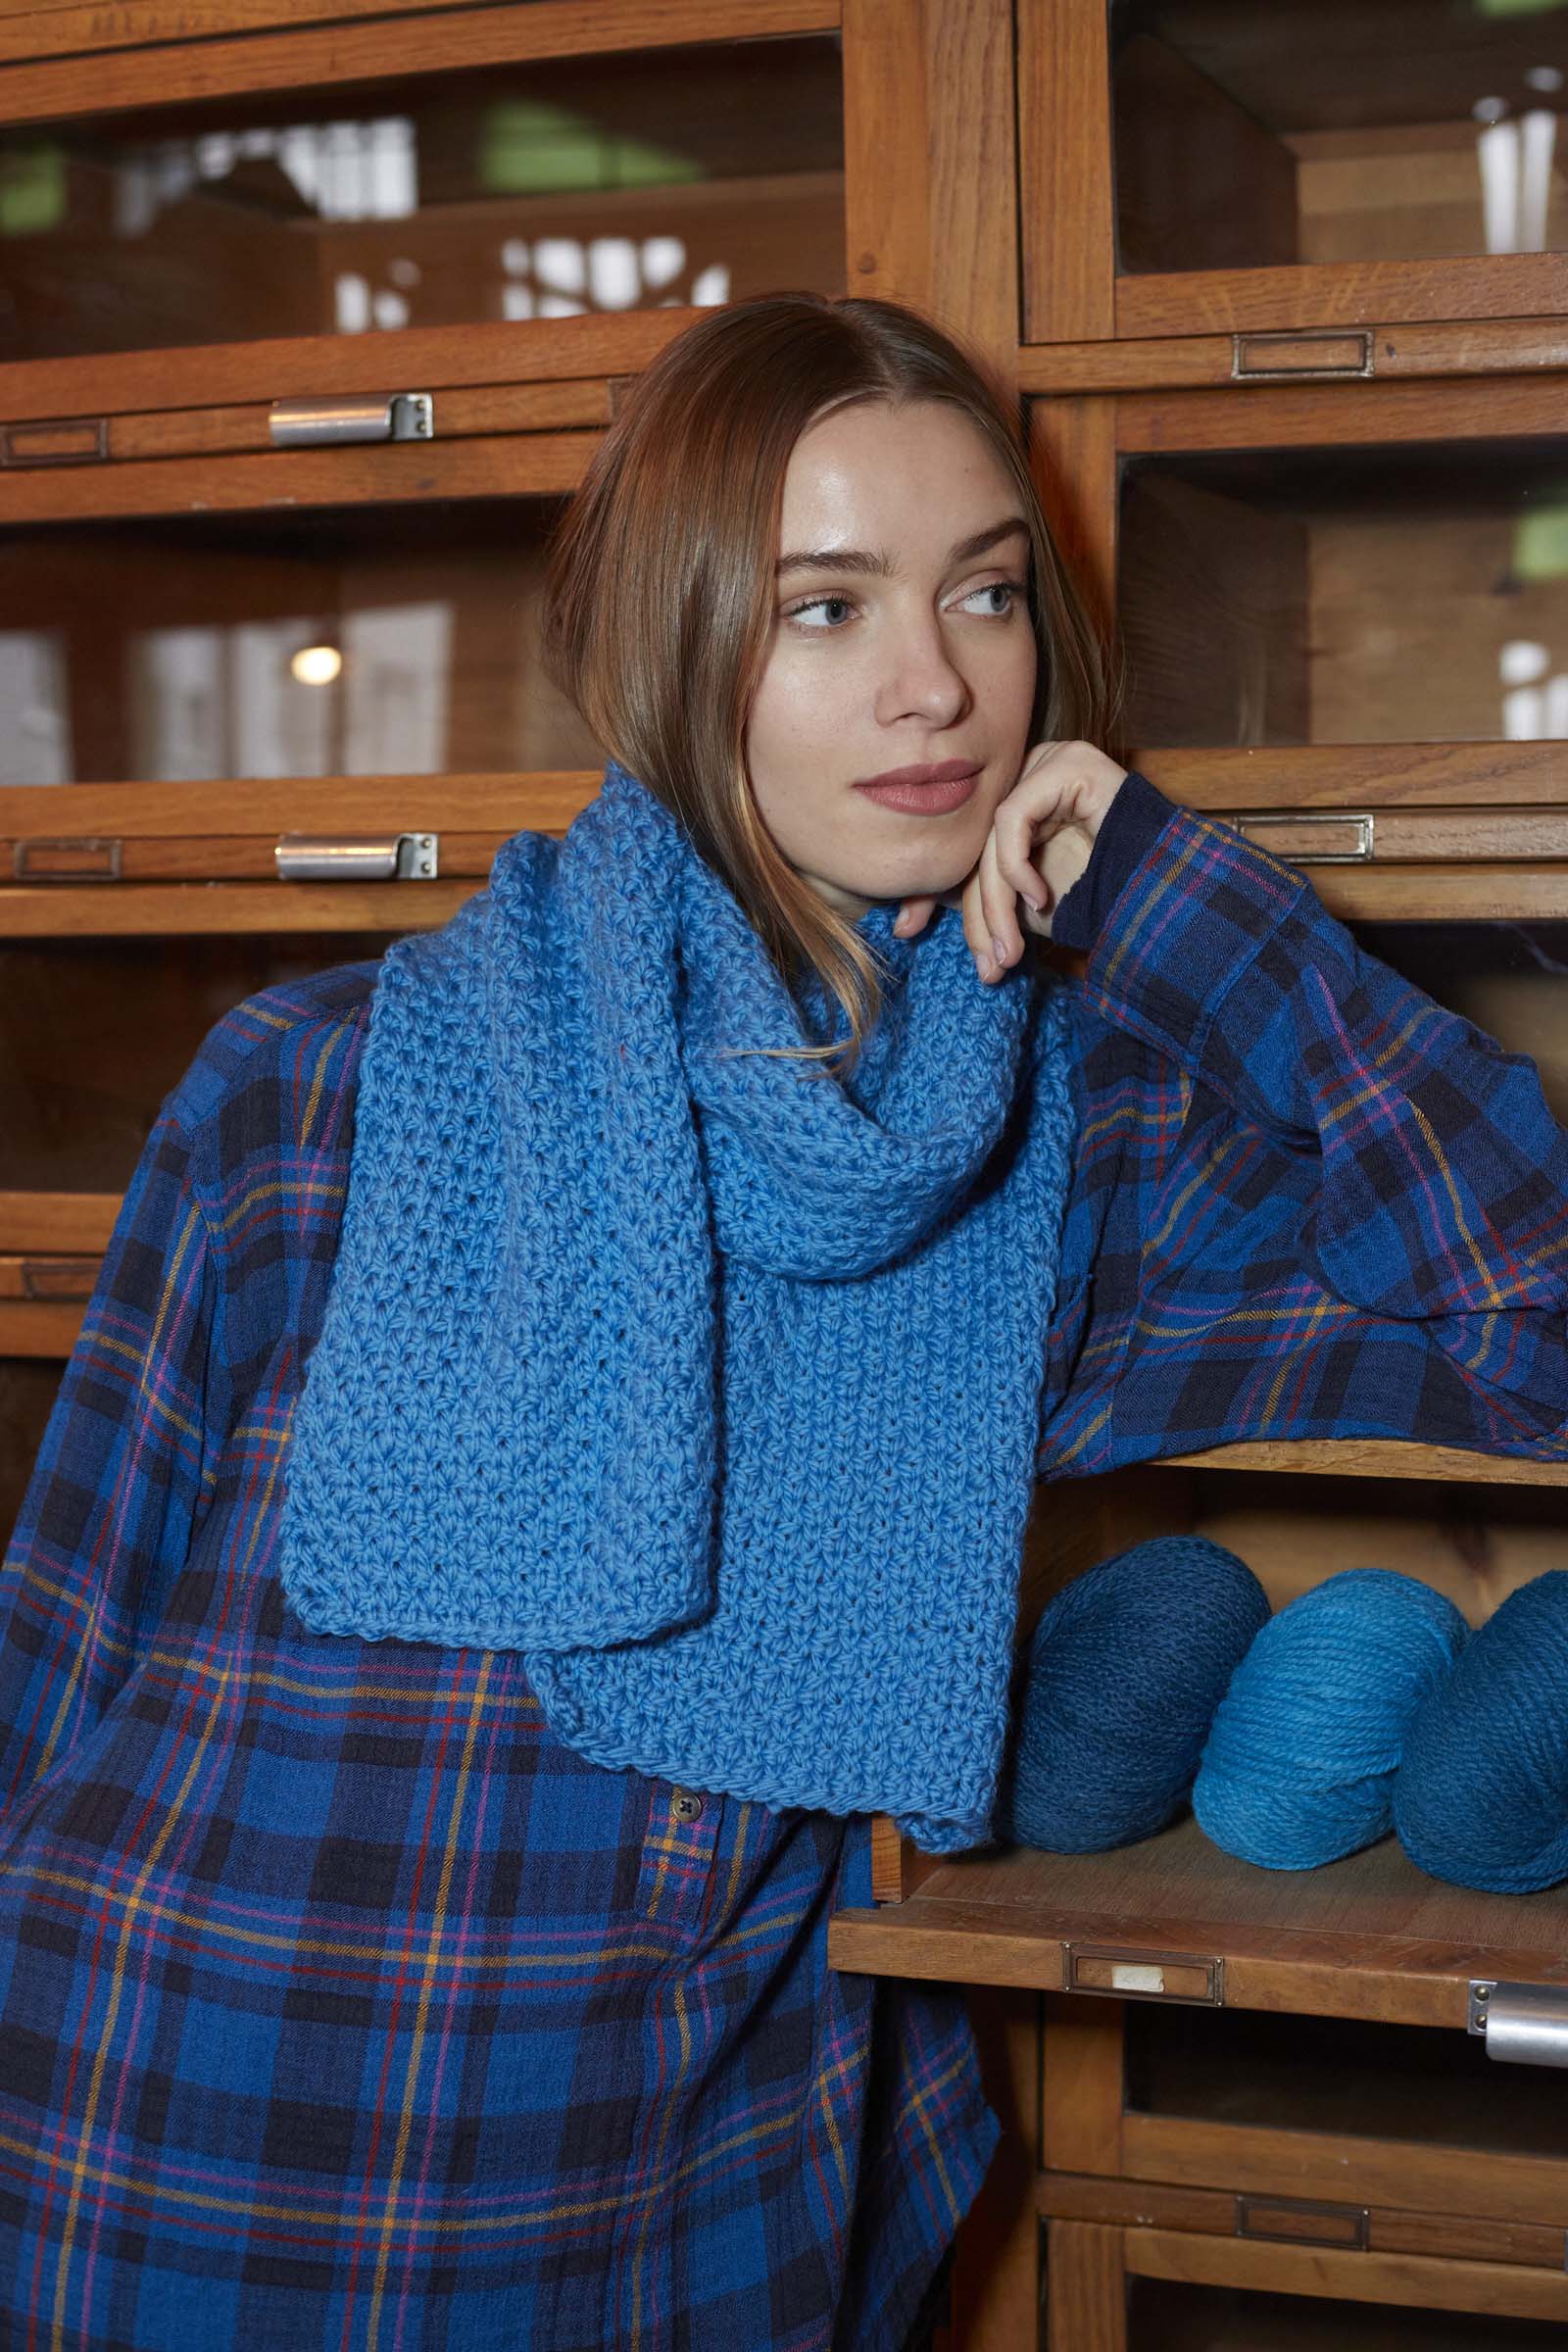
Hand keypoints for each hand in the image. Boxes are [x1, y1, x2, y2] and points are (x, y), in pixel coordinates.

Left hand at [894, 741, 1127, 980]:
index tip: (906, 931)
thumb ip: (975, 896)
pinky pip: (1013, 818)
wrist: (1164, 899)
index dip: (930, 889)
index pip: (962, 843)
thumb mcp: (1022, 907)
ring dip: (998, 906)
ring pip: (992, 839)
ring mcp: (1050, 761)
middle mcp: (1029, 773)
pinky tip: (1039, 900)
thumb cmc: (1101, 900)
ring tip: (1010, 953)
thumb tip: (910, 909)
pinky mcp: (1068, 763)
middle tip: (988, 966)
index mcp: (1017, 801)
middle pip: (977, 845)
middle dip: (975, 914)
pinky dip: (1018, 867)